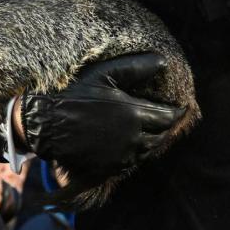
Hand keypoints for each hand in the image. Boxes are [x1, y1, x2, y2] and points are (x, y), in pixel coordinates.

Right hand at [20, 53, 184, 183]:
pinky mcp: (110, 167)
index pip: (169, 117)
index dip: (177, 112)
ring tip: (150, 131)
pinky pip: (132, 163)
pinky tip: (130, 144)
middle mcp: (134, 138)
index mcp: (136, 114)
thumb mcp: (105, 74)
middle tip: (165, 118)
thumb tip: (163, 61)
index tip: (181, 107)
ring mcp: (122, 156)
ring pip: (148, 151)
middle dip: (165, 127)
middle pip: (161, 136)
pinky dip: (136, 153)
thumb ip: (136, 68)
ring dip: (152, 140)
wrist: (48, 125)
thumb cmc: (76, 96)